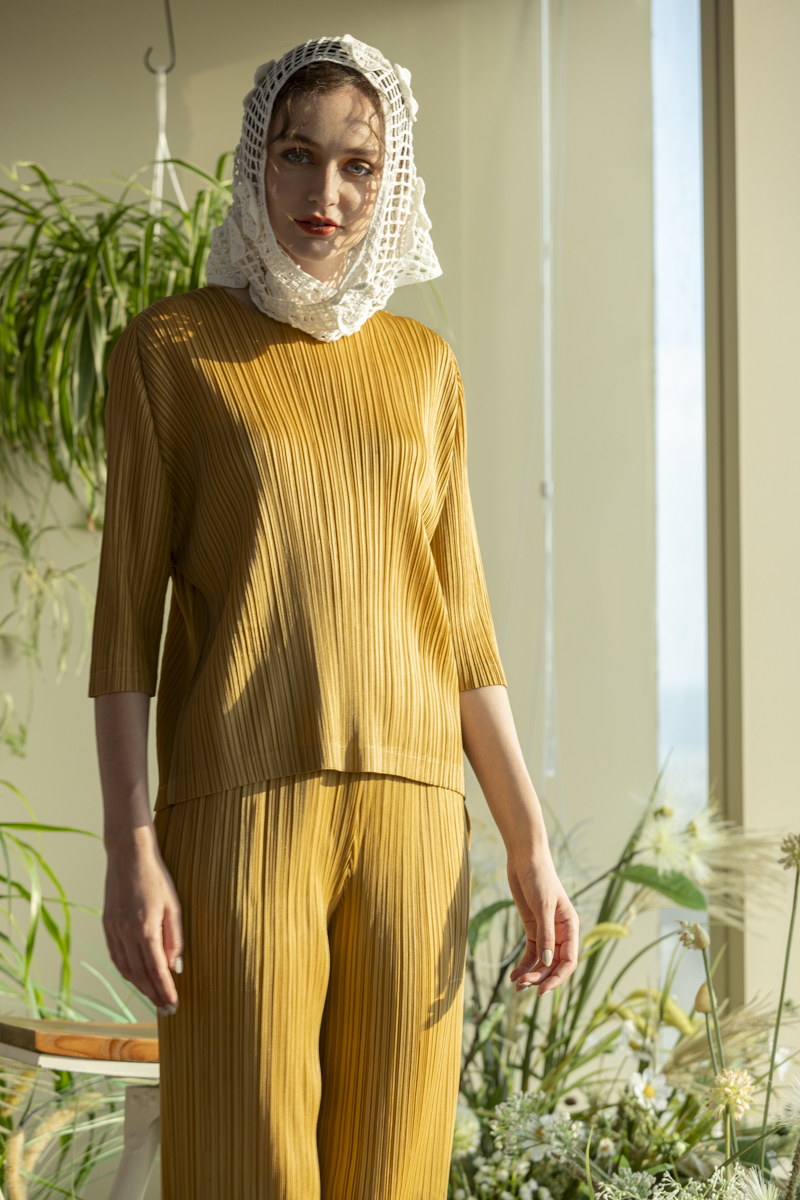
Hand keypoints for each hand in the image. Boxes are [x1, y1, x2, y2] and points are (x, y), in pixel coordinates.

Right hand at [103, 827, 182, 1013]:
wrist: (128, 855)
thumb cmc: (156, 878)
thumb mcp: (173, 906)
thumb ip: (174, 938)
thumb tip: (175, 968)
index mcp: (145, 928)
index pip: (156, 970)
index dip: (165, 991)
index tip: (174, 1006)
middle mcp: (126, 933)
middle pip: (139, 975)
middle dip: (154, 995)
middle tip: (167, 1009)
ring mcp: (113, 930)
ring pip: (125, 969)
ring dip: (139, 987)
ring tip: (154, 998)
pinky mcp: (107, 925)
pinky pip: (115, 956)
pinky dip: (126, 972)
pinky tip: (136, 978)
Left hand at [507, 851, 578, 994]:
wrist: (524, 858)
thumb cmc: (539, 877)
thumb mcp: (543, 905)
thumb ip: (546, 934)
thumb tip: (548, 962)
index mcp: (570, 926)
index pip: (569, 960)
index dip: (558, 977)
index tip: (543, 989)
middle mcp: (560, 932)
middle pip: (555, 964)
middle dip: (541, 977)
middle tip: (524, 987)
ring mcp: (546, 931)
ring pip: (542, 961)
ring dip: (531, 974)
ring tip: (516, 985)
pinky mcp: (532, 928)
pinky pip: (531, 953)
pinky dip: (524, 965)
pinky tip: (513, 976)